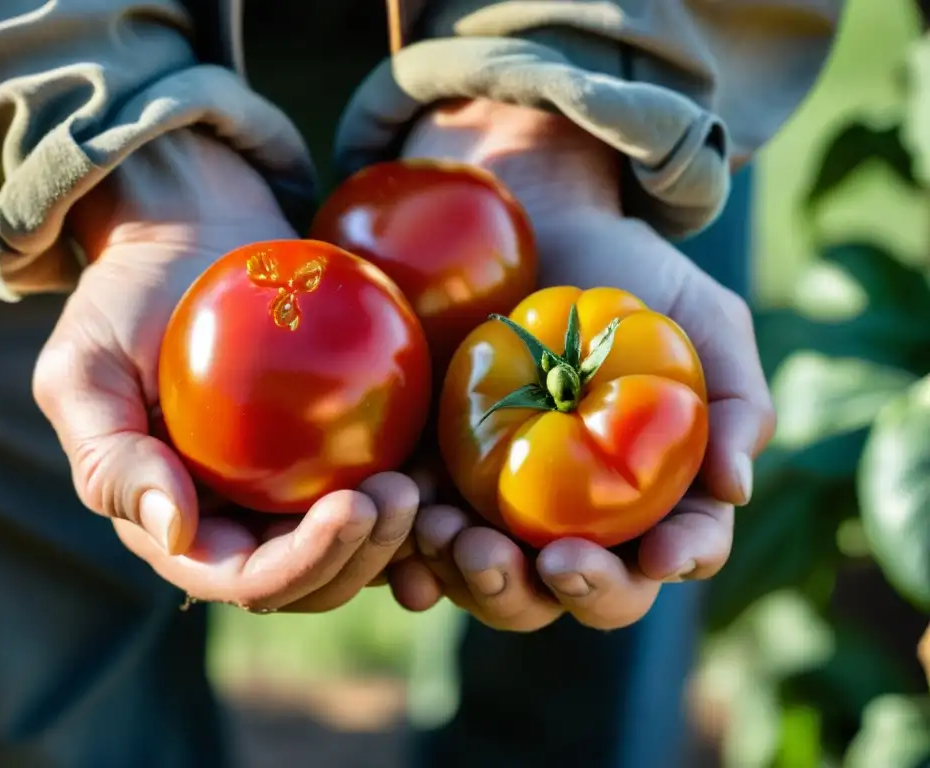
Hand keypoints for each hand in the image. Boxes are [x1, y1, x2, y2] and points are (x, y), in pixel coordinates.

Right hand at [34, 130, 417, 612]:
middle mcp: (243, 518)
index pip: (243, 578)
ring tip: (429, 488)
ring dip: (402, 539)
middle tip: (403, 496)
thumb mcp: (83, 369)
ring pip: (360, 546)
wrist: (190, 233)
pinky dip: (424, 495)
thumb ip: (109, 460)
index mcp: (183, 522)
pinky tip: (449, 475)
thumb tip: (175, 534)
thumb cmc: (125, 296)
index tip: (351, 510)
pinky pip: (389, 483)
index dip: (300, 565)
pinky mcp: (339, 445)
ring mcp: (295, 486)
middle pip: (313, 578)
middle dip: (362, 557)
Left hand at [388, 100, 775, 629]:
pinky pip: (425, 548)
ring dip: (481, 582)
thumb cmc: (632, 277)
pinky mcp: (442, 487)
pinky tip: (409, 540)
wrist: (533, 230)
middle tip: (548, 561)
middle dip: (573, 590)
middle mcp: (581, 520)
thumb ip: (733, 400)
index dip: (677, 560)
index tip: (658, 553)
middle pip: (584, 589)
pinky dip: (417, 560)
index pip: (678, 549)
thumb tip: (734, 490)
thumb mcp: (702, 320)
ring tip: (455, 535)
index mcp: (655, 496)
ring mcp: (506, 511)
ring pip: (500, 585)